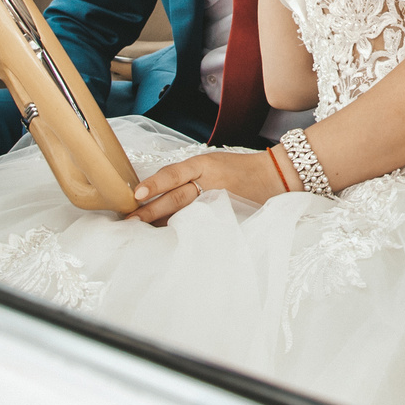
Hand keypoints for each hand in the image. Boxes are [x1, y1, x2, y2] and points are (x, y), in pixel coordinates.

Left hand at [131, 148, 286, 224]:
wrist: (275, 176)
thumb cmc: (237, 170)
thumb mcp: (211, 164)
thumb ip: (184, 177)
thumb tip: (149, 195)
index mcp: (205, 164)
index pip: (175, 174)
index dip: (155, 184)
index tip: (137, 195)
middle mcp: (210, 181)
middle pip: (176, 198)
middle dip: (151, 211)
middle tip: (130, 222)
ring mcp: (219, 201)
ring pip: (187, 214)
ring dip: (163, 224)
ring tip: (142, 233)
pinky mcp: (228, 216)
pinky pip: (203, 226)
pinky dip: (186, 233)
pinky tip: (171, 240)